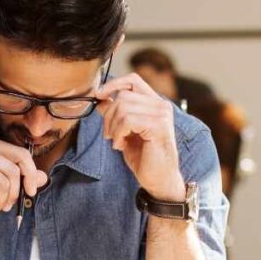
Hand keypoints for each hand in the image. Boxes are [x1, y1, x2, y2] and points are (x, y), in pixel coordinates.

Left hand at [96, 73, 186, 200]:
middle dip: (109, 115)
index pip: (133, 80)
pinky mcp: (159, 125)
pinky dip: (118, 133)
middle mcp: (161, 105)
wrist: (159, 179)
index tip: (98, 95)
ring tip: (116, 141)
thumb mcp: (125, 132)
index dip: (113, 84)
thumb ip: (116, 114)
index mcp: (155, 103)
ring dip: (113, 127)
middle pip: (123, 95)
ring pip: (123, 107)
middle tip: (109, 135)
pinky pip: (128, 120)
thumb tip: (101, 99)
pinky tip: (120, 146)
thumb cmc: (144, 157)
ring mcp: (162, 114)